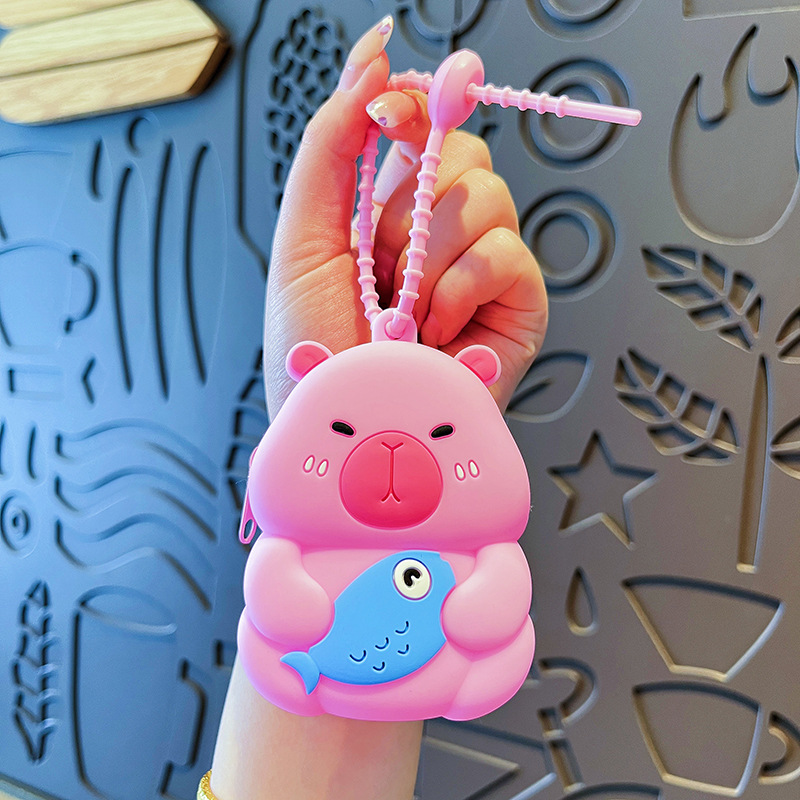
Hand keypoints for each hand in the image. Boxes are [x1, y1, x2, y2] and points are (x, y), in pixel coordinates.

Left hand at [265, 17, 546, 417]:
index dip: (412, 107)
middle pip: (463, 149)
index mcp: (390, 210)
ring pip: (486, 194)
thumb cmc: (314, 352)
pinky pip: (507, 251)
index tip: (387, 115)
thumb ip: (331, 145)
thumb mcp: (302, 240)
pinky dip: (458, 289)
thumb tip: (373, 56)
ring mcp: (482, 266)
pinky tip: (436, 330)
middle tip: (381, 260)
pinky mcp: (518, 304)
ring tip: (403, 310)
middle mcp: (441, 231)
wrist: (345, 429)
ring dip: (427, 255)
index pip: (423, 126)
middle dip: (409, 201)